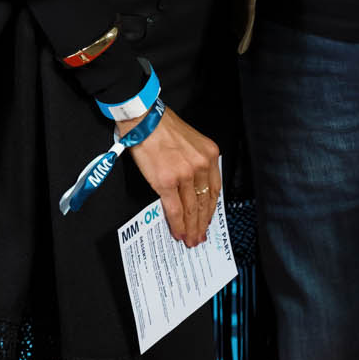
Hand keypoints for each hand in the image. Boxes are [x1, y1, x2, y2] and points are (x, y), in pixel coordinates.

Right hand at [124, 106, 220, 246]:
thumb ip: (195, 163)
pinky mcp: (167, 182)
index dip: (211, 209)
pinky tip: (179, 232)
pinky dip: (178, 223)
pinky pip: (175, 209)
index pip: (214, 189)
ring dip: (191, 227)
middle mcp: (200, 166)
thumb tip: (192, 189)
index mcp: (209, 155)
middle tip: (201, 236)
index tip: (208, 219)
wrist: (144, 120)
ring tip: (191, 239)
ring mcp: (184, 175)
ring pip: (192, 208)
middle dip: (203, 222)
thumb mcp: (190, 142)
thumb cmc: (162, 127)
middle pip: (205, 201)